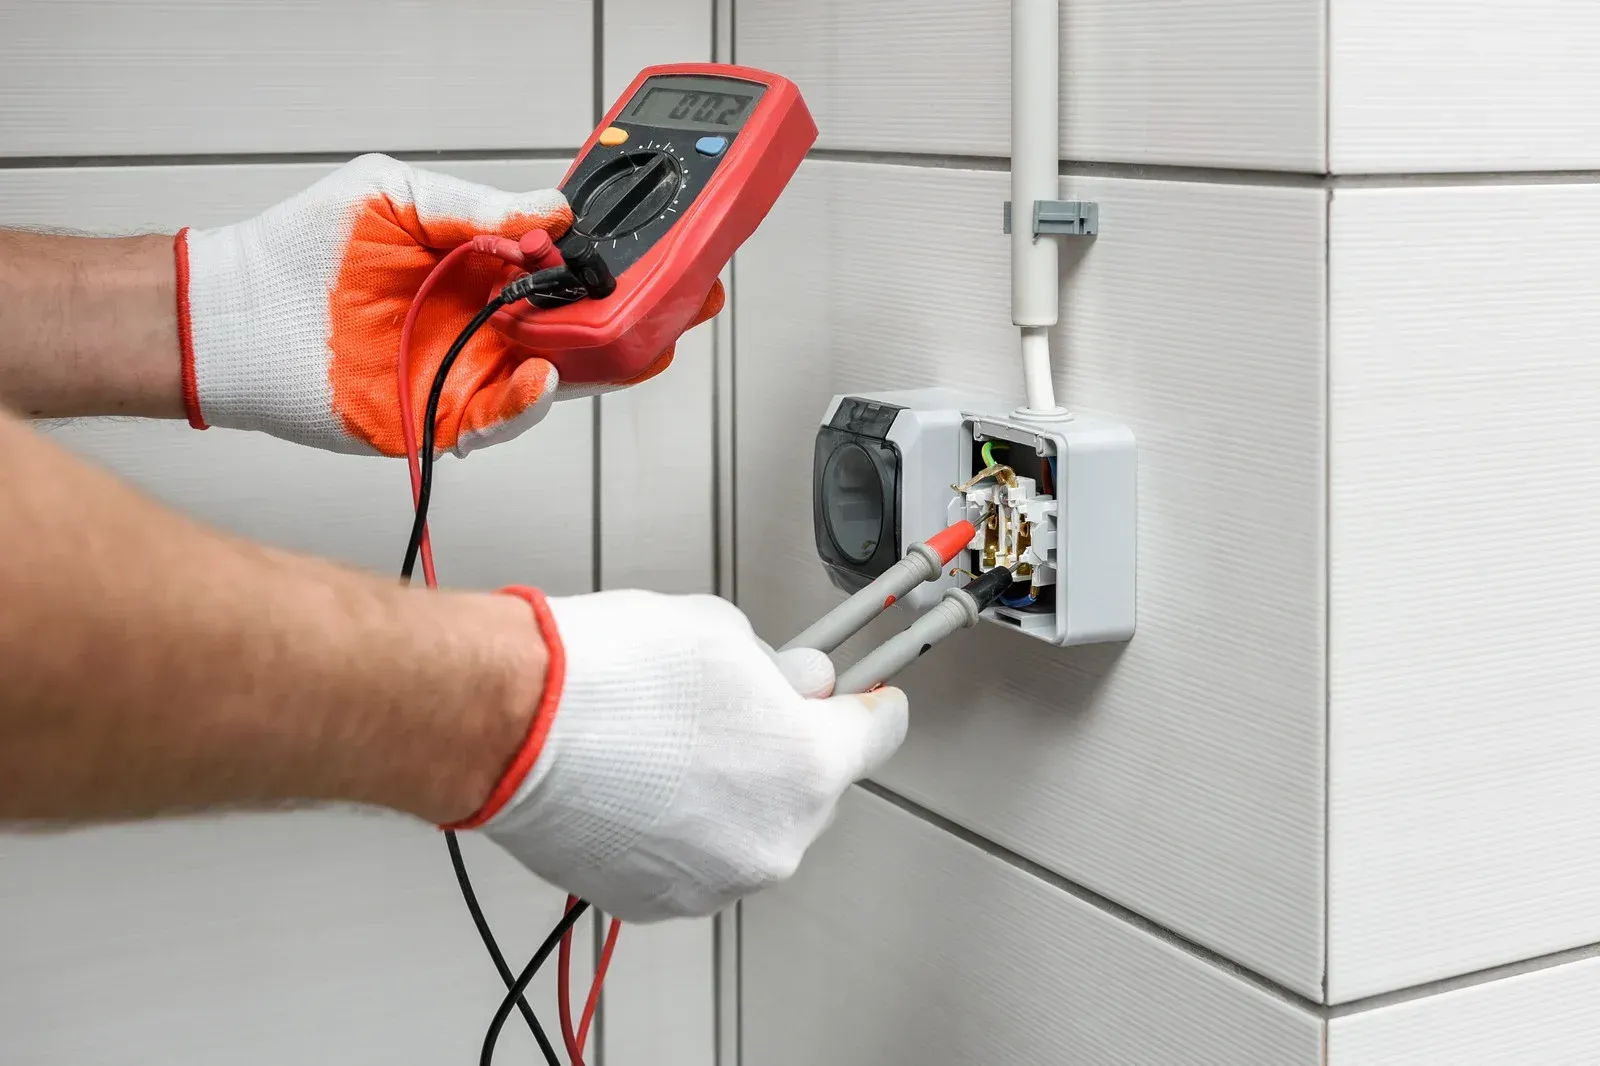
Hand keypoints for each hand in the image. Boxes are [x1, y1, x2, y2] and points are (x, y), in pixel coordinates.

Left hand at [175, 153, 720, 456]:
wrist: (236, 317)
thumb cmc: (302, 249)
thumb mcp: (395, 193)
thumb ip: (476, 207)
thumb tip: (552, 213)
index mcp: (485, 265)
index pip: (572, 267)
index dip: (619, 264)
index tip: (661, 252)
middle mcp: (487, 321)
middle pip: (583, 327)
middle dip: (638, 317)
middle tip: (682, 302)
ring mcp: (470, 370)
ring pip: (559, 375)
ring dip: (600, 363)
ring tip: (629, 343)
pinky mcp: (444, 418)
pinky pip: (504, 417)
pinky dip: (531, 402)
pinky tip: (546, 376)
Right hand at [464, 589, 907, 921]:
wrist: (514, 725)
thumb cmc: (608, 675)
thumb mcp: (725, 633)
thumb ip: (781, 669)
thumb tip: (795, 684)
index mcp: (809, 769)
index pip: (880, 735)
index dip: (871, 706)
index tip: (870, 702)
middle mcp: (772, 841)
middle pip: (810, 789)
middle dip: (782, 749)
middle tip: (733, 706)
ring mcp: (712, 880)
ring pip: (748, 830)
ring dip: (729, 794)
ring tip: (667, 742)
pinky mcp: (655, 902)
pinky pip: (693, 859)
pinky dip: (679, 827)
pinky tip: (639, 780)